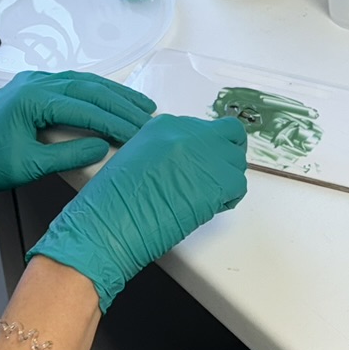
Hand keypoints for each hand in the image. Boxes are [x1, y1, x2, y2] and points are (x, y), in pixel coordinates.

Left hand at [0, 71, 155, 199]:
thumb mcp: (28, 166)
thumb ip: (68, 155)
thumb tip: (102, 147)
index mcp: (32, 99)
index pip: (85, 107)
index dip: (115, 120)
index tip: (138, 132)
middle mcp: (35, 83)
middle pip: (89, 89)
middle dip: (122, 103)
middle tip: (149, 116)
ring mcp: (33, 82)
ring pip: (83, 82)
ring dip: (113, 94)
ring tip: (140, 105)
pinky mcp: (32, 88)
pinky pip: (72, 84)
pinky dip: (96, 92)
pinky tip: (112, 99)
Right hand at [27, 115, 248, 309]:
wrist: (111, 224)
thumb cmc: (113, 201)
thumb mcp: (135, 157)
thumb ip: (164, 150)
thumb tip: (184, 160)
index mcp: (165, 126)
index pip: (202, 127)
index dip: (205, 148)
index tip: (201, 163)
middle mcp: (189, 133)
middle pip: (229, 134)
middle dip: (226, 154)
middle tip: (216, 176)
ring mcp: (206, 155)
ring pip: (237, 162)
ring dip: (226, 179)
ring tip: (205, 197)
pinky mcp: (219, 181)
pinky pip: (238, 186)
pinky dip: (228, 199)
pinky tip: (207, 207)